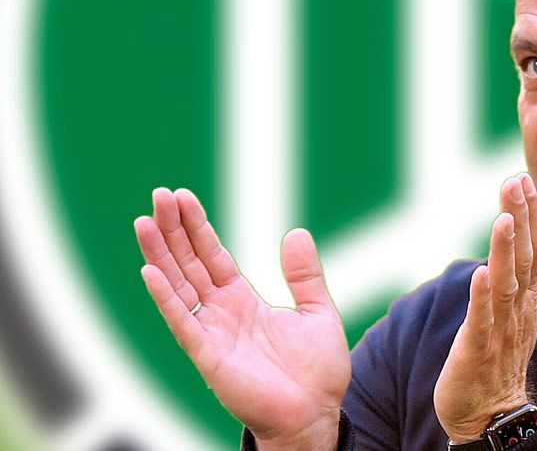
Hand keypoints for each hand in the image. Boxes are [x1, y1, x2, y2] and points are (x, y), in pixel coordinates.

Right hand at [134, 188, 348, 449]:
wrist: (315, 414)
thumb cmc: (316, 371)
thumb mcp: (318, 311)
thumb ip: (305, 274)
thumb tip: (296, 232)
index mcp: (243, 300)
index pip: (212, 255)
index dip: (197, 227)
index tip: (181, 196)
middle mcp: (221, 312)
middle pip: (189, 263)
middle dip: (173, 230)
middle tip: (158, 195)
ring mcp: (211, 332)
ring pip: (179, 285)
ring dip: (161, 254)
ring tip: (145, 221)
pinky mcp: (208, 355)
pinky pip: (182, 321)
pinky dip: (166, 297)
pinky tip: (152, 271)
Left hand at [434, 174, 536, 442]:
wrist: (491, 415)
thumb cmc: (496, 360)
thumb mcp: (511, 313)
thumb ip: (515, 278)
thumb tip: (518, 239)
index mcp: (524, 301)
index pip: (531, 251)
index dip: (530, 216)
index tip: (525, 180)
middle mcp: (517, 311)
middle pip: (523, 259)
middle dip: (521, 218)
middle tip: (517, 181)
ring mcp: (500, 331)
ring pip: (505, 284)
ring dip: (504, 249)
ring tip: (503, 217)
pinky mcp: (478, 352)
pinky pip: (482, 321)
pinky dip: (482, 297)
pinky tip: (481, 273)